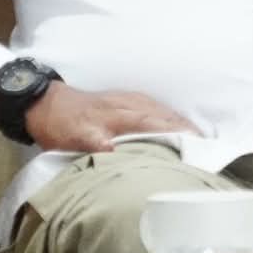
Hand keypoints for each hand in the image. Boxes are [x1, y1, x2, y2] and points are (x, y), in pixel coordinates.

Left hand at [22, 82, 200, 152]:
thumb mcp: (76, 137)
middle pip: (169, 116)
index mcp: (125, 114)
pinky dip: (171, 119)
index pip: (162, 124)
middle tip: (209, 150)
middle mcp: (133, 103)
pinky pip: (157, 109)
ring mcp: (131, 99)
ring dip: (182, 125)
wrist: (44, 103)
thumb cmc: (61, 124)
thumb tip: (118, 152)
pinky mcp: (127, 100)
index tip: (201, 149)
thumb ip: (98, 144)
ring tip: (198, 141)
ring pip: (165, 111)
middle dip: (190, 131)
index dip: (182, 136)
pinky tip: (175, 126)